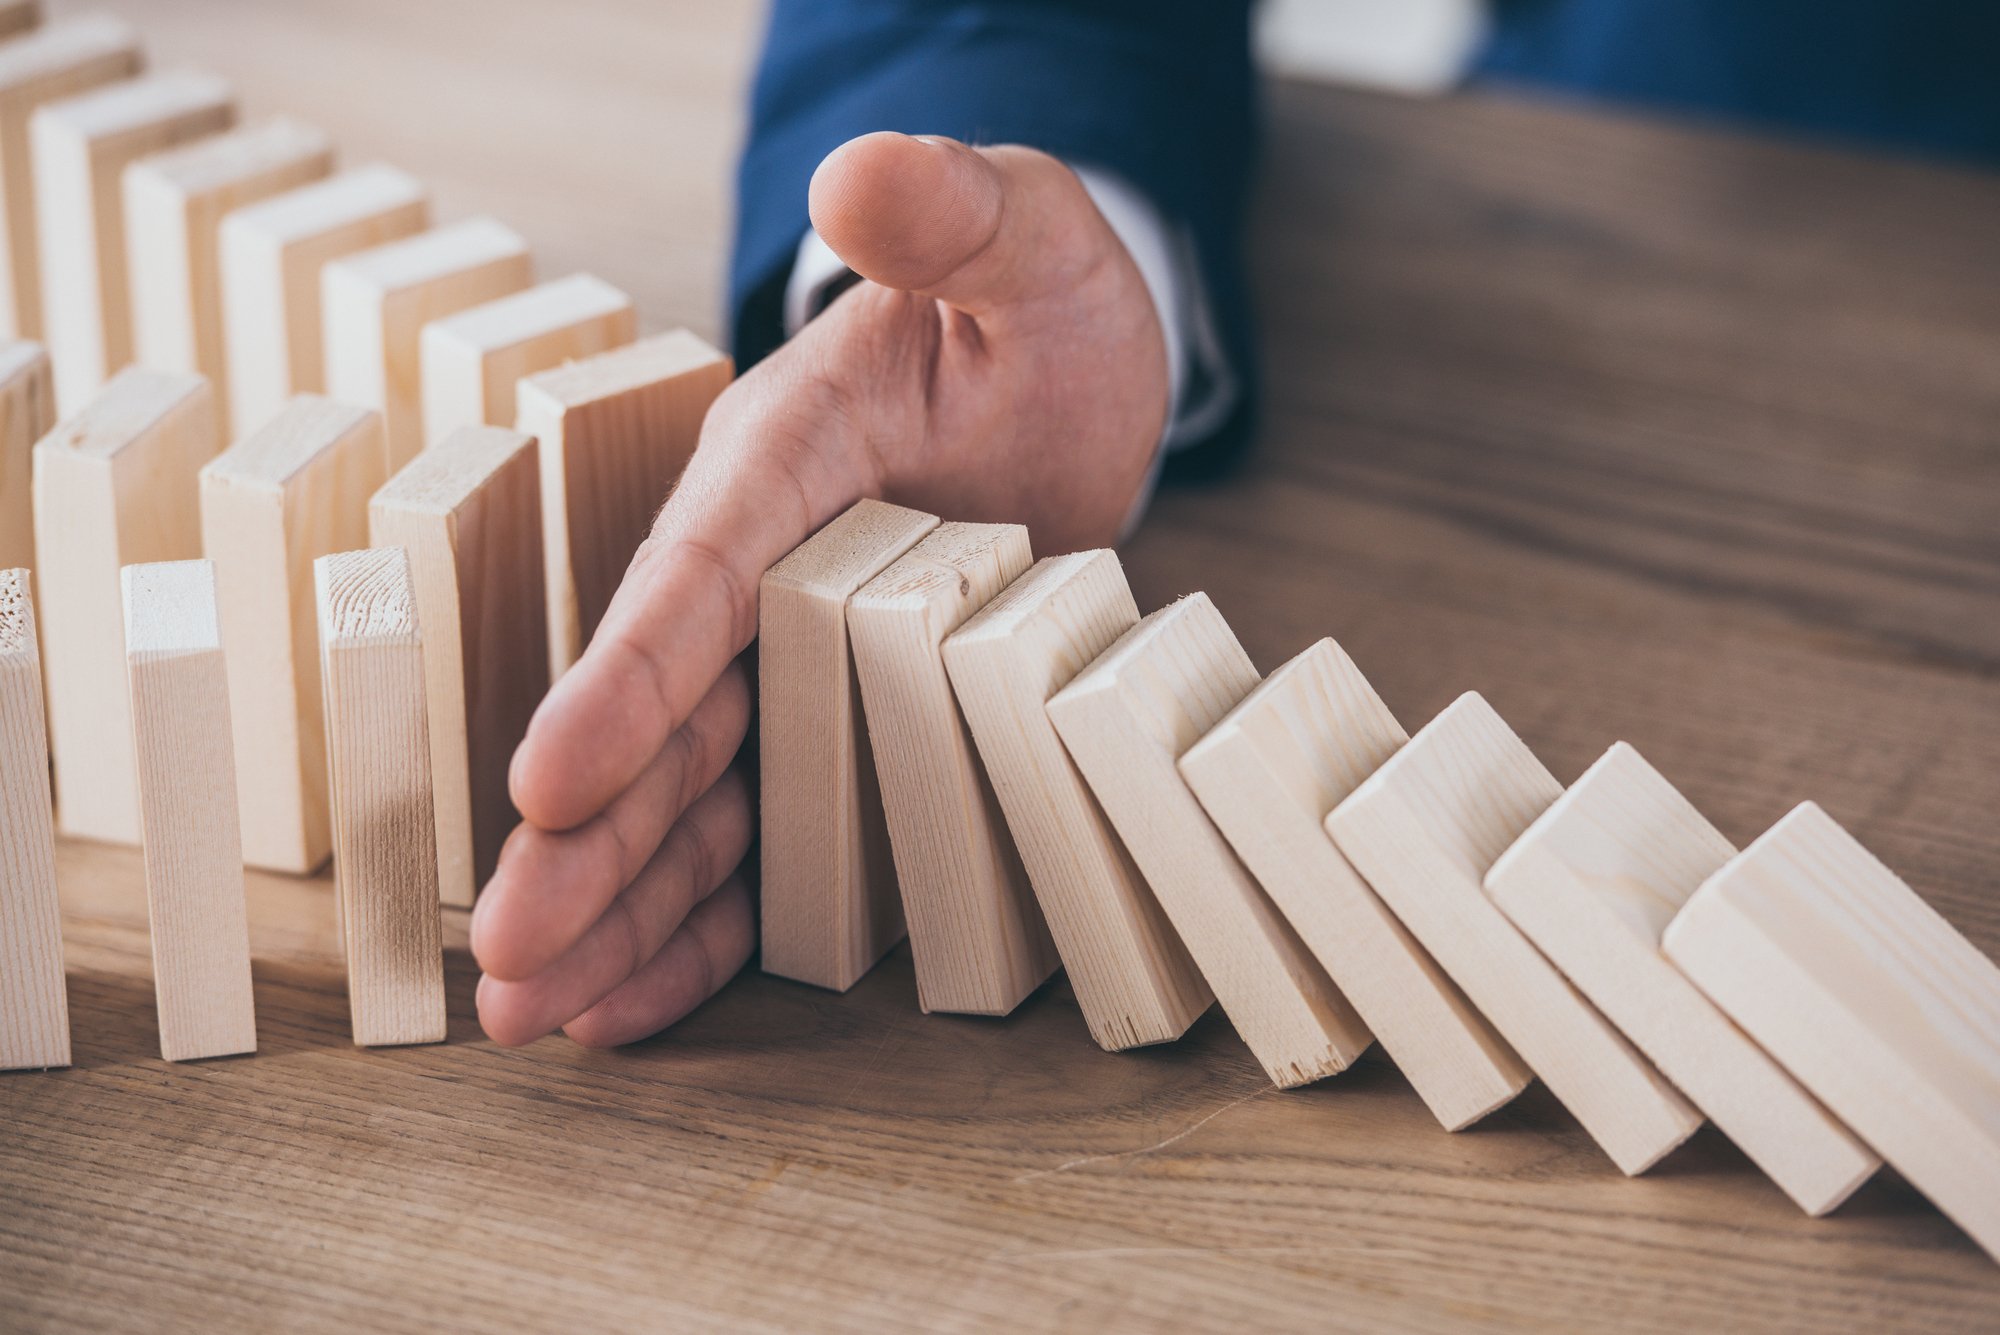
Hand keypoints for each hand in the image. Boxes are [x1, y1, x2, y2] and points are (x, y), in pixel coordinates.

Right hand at [471, 132, 1171, 1046]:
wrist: (1067, 386)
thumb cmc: (1040, 312)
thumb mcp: (1032, 246)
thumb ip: (961, 215)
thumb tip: (862, 172)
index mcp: (789, 457)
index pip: (698, 570)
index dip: (626, 678)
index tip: (550, 784)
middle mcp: (766, 568)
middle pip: (667, 714)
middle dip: (587, 838)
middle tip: (506, 958)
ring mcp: (797, 656)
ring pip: (696, 795)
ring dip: (620, 903)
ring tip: (536, 1012)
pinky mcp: (840, 718)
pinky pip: (766, 831)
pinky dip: (708, 915)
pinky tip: (637, 999)